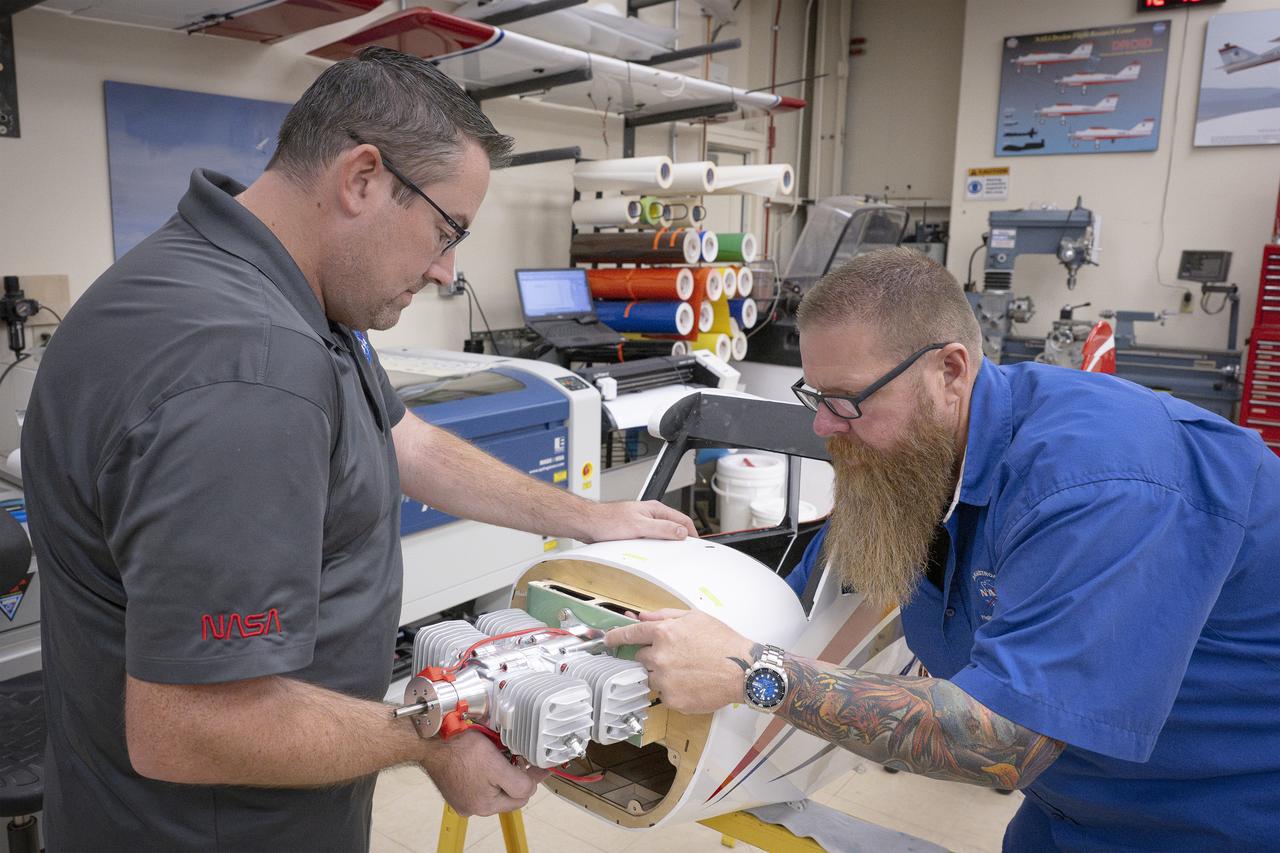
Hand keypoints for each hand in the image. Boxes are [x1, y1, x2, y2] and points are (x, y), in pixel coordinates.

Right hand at [422, 730, 548, 816]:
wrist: (431, 742)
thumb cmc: (459, 750)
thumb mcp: (497, 765)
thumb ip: (518, 782)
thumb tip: (530, 788)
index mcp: (485, 805)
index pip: (521, 796)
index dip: (533, 778)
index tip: (542, 767)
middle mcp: (473, 806)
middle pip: (507, 793)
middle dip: (516, 775)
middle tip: (522, 757)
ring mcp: (462, 798)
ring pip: (493, 787)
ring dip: (500, 773)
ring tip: (500, 755)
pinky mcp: (455, 789)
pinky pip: (478, 782)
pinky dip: (485, 772)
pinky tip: (485, 759)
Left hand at [578, 500, 696, 542]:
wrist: (589, 523)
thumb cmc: (608, 520)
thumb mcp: (639, 526)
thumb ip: (662, 528)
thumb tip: (681, 531)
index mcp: (656, 509)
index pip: (682, 519)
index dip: (691, 533)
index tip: (696, 545)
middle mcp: (651, 514)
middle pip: (674, 526)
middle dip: (681, 539)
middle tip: (685, 552)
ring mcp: (643, 522)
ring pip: (663, 533)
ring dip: (667, 543)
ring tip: (670, 554)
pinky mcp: (635, 530)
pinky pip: (651, 538)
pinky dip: (655, 546)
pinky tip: (653, 553)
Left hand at [604, 609, 752, 713]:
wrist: (743, 670)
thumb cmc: (723, 642)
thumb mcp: (695, 618)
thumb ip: (664, 616)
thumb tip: (642, 617)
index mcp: (663, 633)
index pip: (629, 634)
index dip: (616, 636)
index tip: (608, 640)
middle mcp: (659, 657)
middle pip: (641, 658)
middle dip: (654, 657)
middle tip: (677, 657)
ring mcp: (664, 681)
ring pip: (653, 678)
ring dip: (664, 675)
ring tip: (689, 671)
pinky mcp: (672, 700)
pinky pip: (664, 694)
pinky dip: (675, 690)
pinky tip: (693, 683)